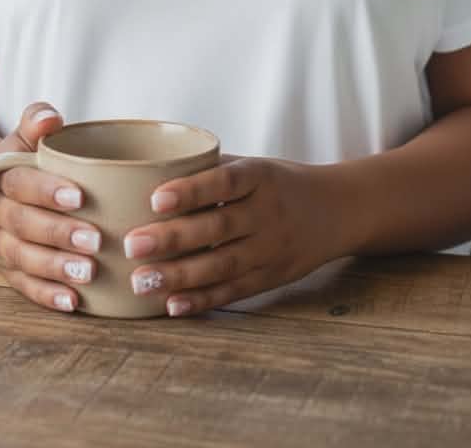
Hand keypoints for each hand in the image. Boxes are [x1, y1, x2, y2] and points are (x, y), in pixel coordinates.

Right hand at [0, 103, 101, 312]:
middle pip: (24, 226)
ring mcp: (1, 244)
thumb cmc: (24, 160)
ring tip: (88, 273)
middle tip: (96, 239)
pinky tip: (73, 302)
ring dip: (55, 268)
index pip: (21, 185)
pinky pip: (24, 286)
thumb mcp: (26, 136)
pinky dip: (46, 295)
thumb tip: (51, 118)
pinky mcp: (9, 270)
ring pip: (23, 259)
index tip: (81, 197)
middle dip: (59, 234)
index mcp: (2, 178)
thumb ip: (36, 120)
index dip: (48, 191)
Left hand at [122, 157, 334, 316]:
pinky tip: (172, 305)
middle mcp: (267, 213)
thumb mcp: (254, 164)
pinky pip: (234, 292)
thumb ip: (210, 169)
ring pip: (222, 265)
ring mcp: (271, 249)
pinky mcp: (272, 278)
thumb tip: (150, 171)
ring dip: (179, 276)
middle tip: (131, 244)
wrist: (338, 210)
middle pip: (217, 228)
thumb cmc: (280, 182)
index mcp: (260, 177)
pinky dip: (202, 300)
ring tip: (141, 281)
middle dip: (172, 238)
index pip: (223, 182)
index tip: (155, 198)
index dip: (191, 190)